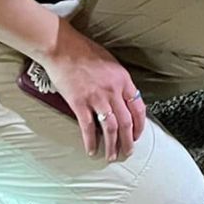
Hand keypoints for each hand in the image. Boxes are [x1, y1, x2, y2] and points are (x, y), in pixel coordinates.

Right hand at [37, 21, 145, 160]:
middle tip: (127, 152)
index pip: (138, 106)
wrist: (63, 48)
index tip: (138, 134)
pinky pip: (87, 127)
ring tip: (112, 156)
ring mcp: (96, 97)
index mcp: (123, 79)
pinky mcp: (79, 103)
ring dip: (112, 145)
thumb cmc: (86, 52)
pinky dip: (91, 141)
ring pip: (110, 127)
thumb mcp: (111, 63)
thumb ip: (118, 81)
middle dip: (128, 140)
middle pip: (126, 121)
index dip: (140, 124)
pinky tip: (91, 150)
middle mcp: (113, 90)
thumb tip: (123, 98)